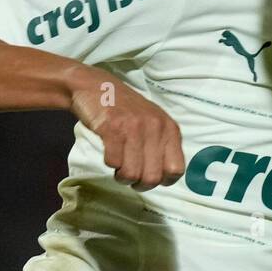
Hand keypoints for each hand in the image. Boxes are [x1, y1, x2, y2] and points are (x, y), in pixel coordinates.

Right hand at [67, 66, 184, 190]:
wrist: (95, 87)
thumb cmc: (127, 110)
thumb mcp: (154, 123)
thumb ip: (163, 145)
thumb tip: (166, 177)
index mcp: (170, 129)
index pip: (176, 170)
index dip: (162, 180)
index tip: (150, 177)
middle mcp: (156, 127)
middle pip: (152, 177)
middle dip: (139, 184)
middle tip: (129, 177)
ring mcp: (134, 127)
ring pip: (131, 173)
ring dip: (122, 176)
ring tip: (118, 167)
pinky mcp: (112, 128)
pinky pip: (113, 162)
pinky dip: (109, 163)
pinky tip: (109, 153)